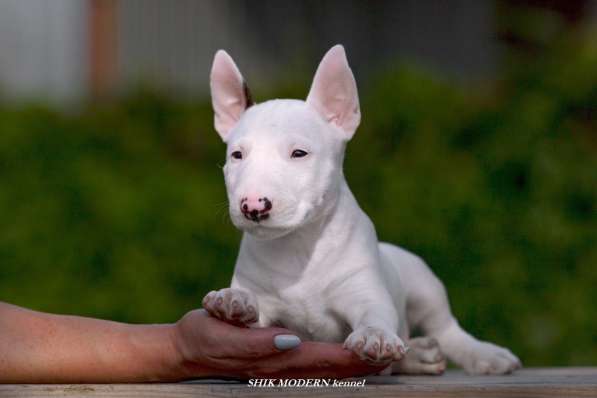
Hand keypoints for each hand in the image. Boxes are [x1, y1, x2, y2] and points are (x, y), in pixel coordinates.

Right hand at [173, 309, 386, 378]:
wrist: (184, 350)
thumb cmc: (202, 338)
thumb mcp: (220, 336)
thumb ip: (254, 342)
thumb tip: (290, 341)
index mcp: (273, 361)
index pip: (322, 361)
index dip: (352, 358)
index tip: (379, 352)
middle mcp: (281, 370)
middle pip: (331, 371)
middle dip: (361, 365)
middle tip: (391, 356)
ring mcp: (280, 370)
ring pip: (325, 372)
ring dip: (352, 367)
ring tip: (380, 358)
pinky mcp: (277, 364)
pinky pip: (314, 368)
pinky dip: (335, 365)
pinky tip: (348, 357)